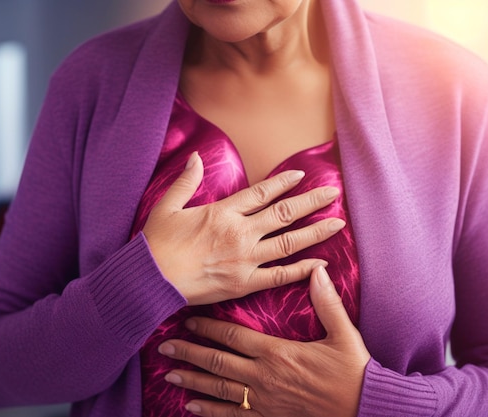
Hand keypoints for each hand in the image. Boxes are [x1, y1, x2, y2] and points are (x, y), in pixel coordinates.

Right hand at [142, 152, 344, 305]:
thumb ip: (186, 181)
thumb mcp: (167, 206)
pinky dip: (302, 269)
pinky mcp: (244, 283)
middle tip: (333, 193)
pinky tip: (321, 263)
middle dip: (311, 202)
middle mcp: (240, 232)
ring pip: (289, 243)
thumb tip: (196, 156)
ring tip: (337, 223)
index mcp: (223, 212)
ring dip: (315, 232)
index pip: (261, 193)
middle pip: (284, 214)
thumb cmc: (157, 244)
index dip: (283, 183)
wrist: (150, 280)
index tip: (301, 176)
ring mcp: (245, 259)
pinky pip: (279, 276)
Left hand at [158, 266, 370, 416]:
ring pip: (219, 389)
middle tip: (165, 346)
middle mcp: (264, 377)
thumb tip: (318, 269)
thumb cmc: (353, 371)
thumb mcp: (343, 333)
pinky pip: (233, 416)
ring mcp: (264, 401)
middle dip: (189, 352)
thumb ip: (327, 301)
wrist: (365, 408)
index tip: (188, 319)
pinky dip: (210, 412)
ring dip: (192, 380)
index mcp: (277, 353)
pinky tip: (191, 408)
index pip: (233, 336)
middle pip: (218, 362)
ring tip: (169, 374)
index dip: (208, 328)